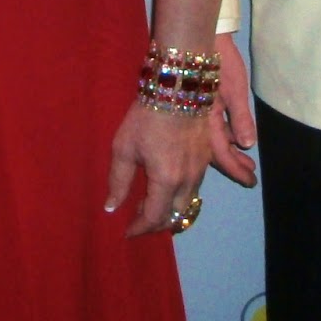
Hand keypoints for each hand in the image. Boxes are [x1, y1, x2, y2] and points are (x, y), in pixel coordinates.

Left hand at [104, 102, 211, 238]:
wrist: (179, 88)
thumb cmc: (147, 117)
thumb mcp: (124, 147)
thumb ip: (118, 181)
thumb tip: (111, 208)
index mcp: (166, 181)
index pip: (154, 217)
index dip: (140, 229)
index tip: (127, 232)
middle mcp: (188, 181)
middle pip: (175, 216)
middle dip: (156, 223)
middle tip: (138, 218)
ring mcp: (201, 170)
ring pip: (188, 203)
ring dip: (170, 210)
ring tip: (151, 202)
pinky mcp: (209, 158)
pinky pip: (196, 187)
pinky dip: (181, 195)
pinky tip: (169, 185)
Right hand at [210, 32, 256, 187]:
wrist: (200, 37)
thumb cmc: (220, 61)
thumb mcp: (235, 89)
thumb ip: (240, 117)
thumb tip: (246, 144)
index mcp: (206, 121)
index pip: (221, 154)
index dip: (236, 170)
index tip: (251, 182)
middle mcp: (199, 122)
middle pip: (214, 152)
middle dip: (233, 165)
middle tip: (250, 177)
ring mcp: (198, 114)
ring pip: (211, 141)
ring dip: (230, 152)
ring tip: (247, 163)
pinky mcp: (199, 104)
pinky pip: (209, 128)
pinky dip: (223, 137)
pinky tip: (233, 139)